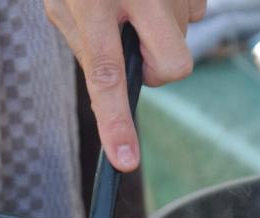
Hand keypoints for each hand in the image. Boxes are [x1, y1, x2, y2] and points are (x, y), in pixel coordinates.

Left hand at [46, 0, 205, 171]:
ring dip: (158, 37)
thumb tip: (110, 90)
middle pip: (171, 68)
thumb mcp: (64, 4)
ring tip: (136, 3)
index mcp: (94, 4)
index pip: (106, 75)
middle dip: (155, 71)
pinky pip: (195, 18)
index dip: (115, 121)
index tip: (125, 160)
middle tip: (133, 44)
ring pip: (180, 45)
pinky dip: (174, 16)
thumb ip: (83, 46)